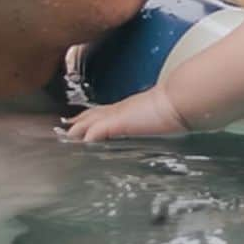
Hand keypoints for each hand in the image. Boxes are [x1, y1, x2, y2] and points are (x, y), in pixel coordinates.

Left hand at [64, 85, 187, 142]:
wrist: (179, 101)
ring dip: (77, 129)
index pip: (103, 112)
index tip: (80, 122)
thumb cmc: (175, 109)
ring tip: (65, 136)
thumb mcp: (160, 117)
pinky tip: (80, 142)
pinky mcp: (119, 122)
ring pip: (90, 120)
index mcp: (128, 109)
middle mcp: (119, 109)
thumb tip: (158, 126)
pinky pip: (97, 129)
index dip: (90, 117)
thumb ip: (152, 122)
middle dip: (78, 122)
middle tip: (64, 129)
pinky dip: (87, 135)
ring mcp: (118, 115)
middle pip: (92, 114)